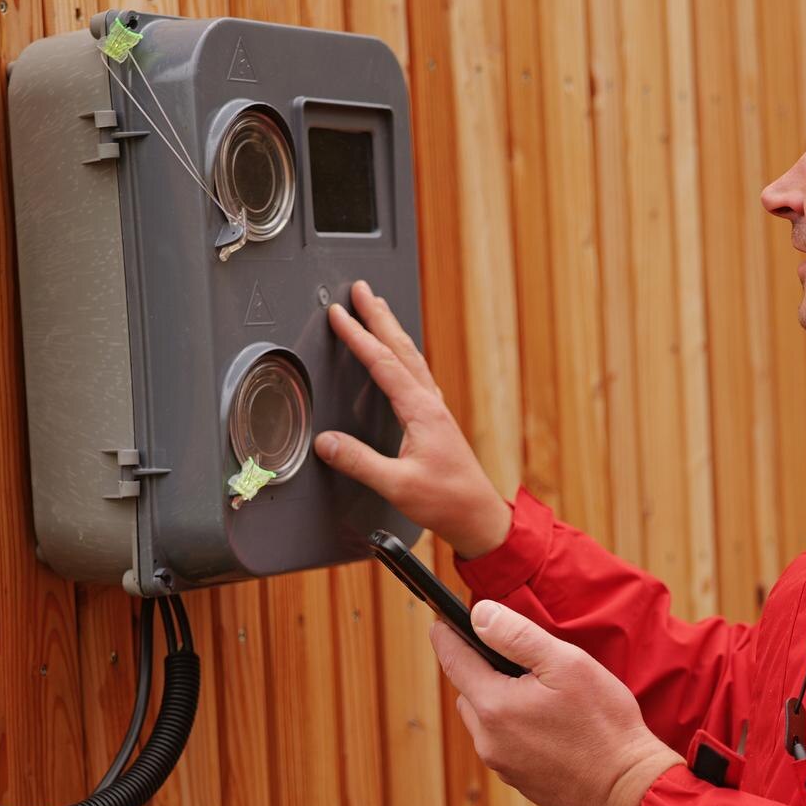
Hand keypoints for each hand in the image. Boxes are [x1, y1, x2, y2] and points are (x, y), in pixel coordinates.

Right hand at [317, 280, 511, 559]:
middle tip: (361, 289)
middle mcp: (430, 403)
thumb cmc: (446, 501)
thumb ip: (359, 462)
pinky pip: (416, 374)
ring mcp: (435, 410)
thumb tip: (326, 443)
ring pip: (410, 357)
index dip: (358, 336)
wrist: (478, 516)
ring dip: (391, 330)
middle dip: (378, 316)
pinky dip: (402, 355)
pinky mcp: (436, 420)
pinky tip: (399, 358)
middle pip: (401, 348)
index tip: (338, 315)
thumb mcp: (396, 485)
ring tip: (377, 310)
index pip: (383, 364)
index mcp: (421, 411)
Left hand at [430, 600, 682, 805]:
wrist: (629, 789)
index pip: (453, 661)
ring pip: (485, 719)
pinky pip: (504, 742)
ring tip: (540, 694)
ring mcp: (502, 764)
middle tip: (519, 660)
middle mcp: (488, 739)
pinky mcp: (519, 780)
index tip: (440, 621)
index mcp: (493, 706)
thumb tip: (479, 615)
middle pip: (468, 691)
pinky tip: (550, 724)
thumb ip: (517, 636)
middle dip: (483, 670)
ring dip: (500, 701)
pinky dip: (515, 727)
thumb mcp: (566, 664)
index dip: (446, 636)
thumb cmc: (603, 723)